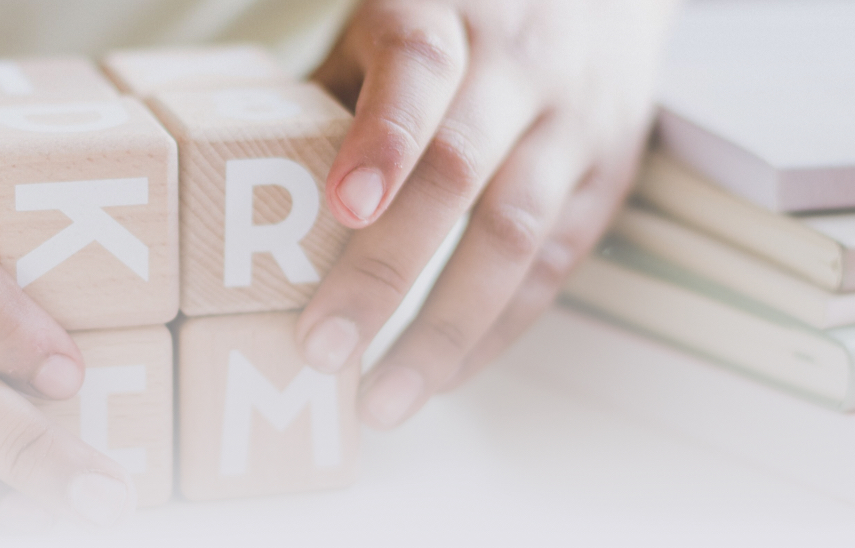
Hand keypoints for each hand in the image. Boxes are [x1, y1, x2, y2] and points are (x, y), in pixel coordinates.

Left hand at [299, 0, 680, 427]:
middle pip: (457, 172)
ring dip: (445, 328)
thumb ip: (332, 96)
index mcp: (443, 12)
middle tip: (324, 347)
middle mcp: (518, 64)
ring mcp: (572, 121)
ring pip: (515, 233)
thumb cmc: (456, 15)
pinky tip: (444, 374)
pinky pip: (553, 264)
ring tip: (384, 398)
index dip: (381, 142)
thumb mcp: (386, 26)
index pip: (416, 72)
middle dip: (386, 269)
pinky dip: (496, 328)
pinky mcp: (608, 173)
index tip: (341, 208)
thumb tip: (246, 194)